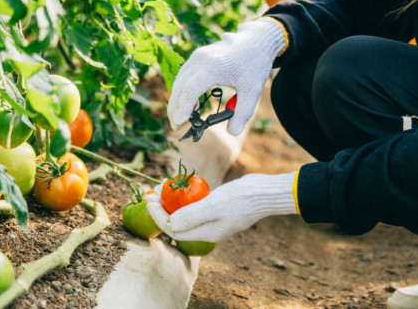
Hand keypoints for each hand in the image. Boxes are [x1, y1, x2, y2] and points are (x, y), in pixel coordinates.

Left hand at [146, 172, 296, 242]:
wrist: (266, 193)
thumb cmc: (242, 199)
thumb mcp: (214, 206)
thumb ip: (190, 216)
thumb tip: (168, 225)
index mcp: (206, 233)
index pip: (173, 230)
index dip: (158, 216)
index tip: (150, 200)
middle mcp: (208, 229)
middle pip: (177, 222)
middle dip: (162, 208)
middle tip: (152, 191)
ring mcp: (214, 219)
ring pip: (186, 212)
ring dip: (173, 200)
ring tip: (163, 184)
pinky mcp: (219, 208)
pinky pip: (197, 205)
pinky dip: (187, 196)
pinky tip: (182, 184)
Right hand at [167, 18, 285, 135]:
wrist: (255, 41)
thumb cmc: (255, 64)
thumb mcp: (252, 90)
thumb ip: (243, 112)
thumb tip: (232, 132)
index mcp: (212, 66)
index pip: (190, 90)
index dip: (183, 108)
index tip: (179, 124)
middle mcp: (200, 59)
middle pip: (180, 87)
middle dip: (175, 108)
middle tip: (176, 127)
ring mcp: (196, 57)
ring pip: (178, 82)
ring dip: (177, 101)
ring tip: (180, 119)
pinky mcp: (196, 58)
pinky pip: (183, 77)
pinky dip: (182, 92)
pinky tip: (189, 105)